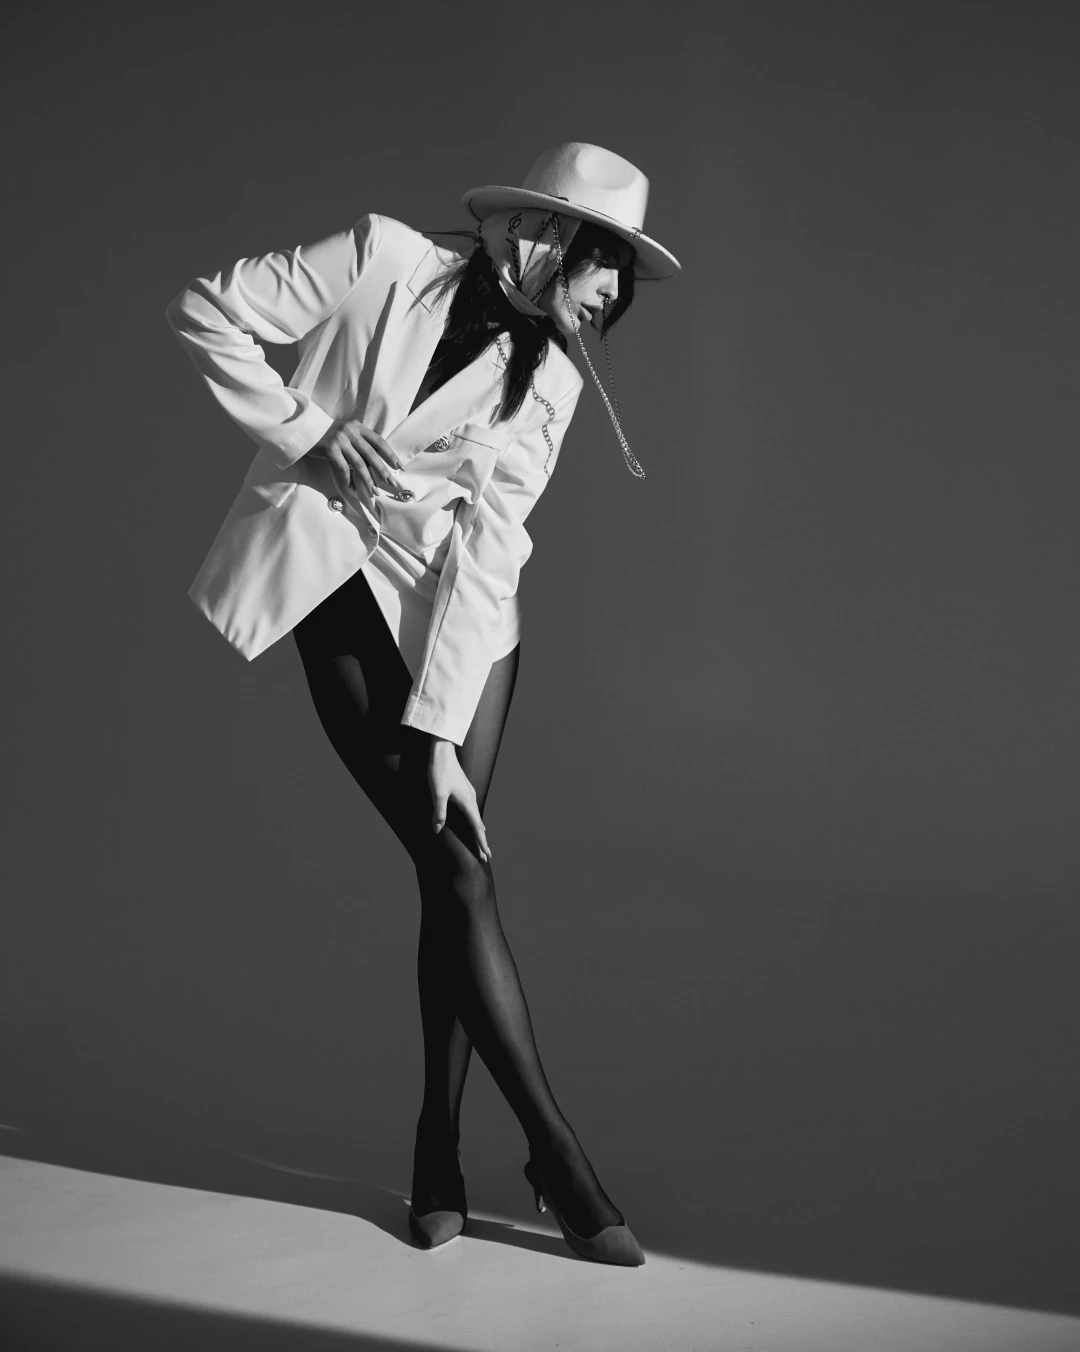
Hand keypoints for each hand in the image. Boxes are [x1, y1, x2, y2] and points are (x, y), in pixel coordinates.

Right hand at [305, 417, 407, 498]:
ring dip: (368, 480)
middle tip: (392, 483)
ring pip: (359, 463)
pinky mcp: (330, 449)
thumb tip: (375, 463)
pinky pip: (342, 468)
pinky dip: (348, 480)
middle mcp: (350, 431)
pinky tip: (352, 489)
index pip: (379, 441)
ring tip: (374, 491)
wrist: (305, 430)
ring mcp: (340, 439)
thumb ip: (360, 442)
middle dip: (383, 470)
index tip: (399, 467)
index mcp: (358, 426)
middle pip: (371, 454)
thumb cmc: (328, 435)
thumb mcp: (346, 433)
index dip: (390, 454)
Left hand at [428, 738, 491, 862]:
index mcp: (467, 802)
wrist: (443, 750)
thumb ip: (439, 813)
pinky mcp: (465, 789)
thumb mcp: (437, 793)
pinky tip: (474, 821)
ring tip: (481, 842)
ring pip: (476, 817)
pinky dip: (475, 821)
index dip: (480, 842)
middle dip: (481, 840)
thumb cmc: (440, 771)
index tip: (485, 854)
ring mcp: (469, 793)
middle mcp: (471, 799)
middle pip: (479, 824)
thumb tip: (437, 830)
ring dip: (479, 831)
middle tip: (486, 855)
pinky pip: (473, 810)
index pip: (476, 827)